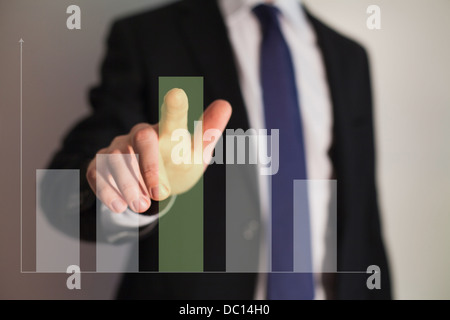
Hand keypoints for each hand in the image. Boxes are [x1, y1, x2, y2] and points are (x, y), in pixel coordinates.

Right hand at [86, 88, 231, 212]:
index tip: (178, 93)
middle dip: (150, 166)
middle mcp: (141, 134)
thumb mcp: (196, 153)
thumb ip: (208, 132)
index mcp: (168, 130)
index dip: (176, 107)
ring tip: (142, 206)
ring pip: (118, 157)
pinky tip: (119, 206)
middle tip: (161, 193)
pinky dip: (107, 190)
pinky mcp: (100, 165)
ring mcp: (118, 148)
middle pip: (142, 137)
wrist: (153, 184)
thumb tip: (225, 104)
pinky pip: (97, 172)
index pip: (173, 115)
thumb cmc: (177, 162)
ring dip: (129, 184)